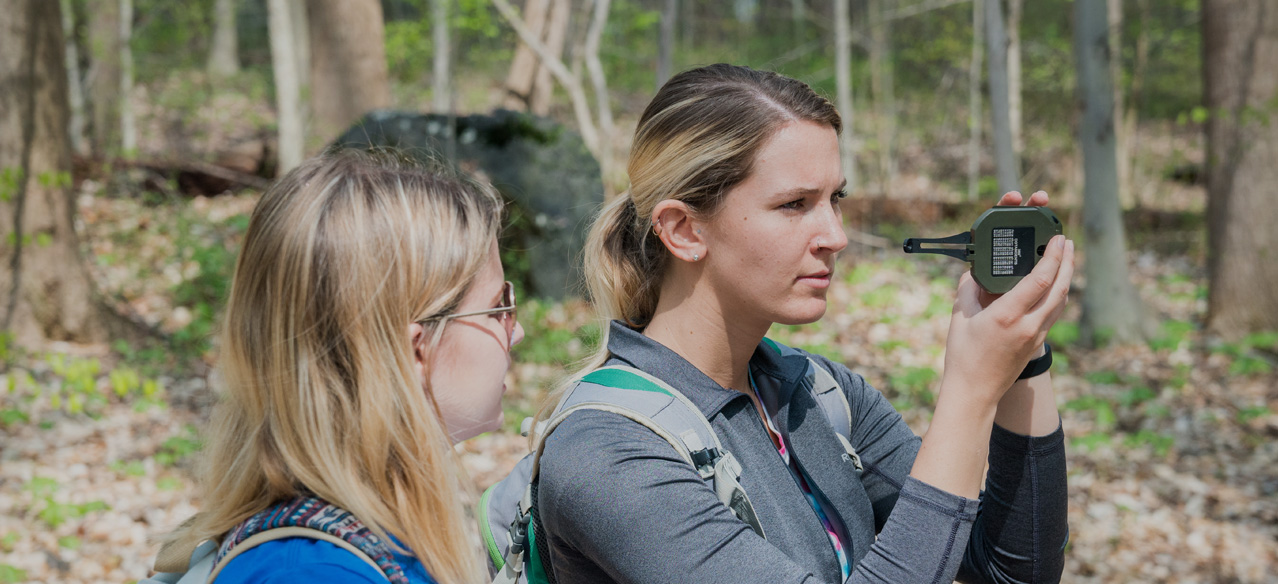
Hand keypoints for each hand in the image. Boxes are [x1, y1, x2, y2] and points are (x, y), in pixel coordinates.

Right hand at [940, 192, 1074, 405]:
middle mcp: (1028, 326)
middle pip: (1059, 288)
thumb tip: (973, 272)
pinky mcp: (1037, 343)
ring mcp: (1036, 336)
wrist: (975, 392)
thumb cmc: (963, 357)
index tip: (1057, 239)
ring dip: (1066, 277)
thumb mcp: (960, 318)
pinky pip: (1055, 312)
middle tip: (1067, 242)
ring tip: (1065, 258)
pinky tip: (1055, 285)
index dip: (1052, 257)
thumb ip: (967, 290)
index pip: (1040, 281)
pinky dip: (1059, 294)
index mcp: (1007, 316)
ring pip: (1061, 301)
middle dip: (1067, 262)